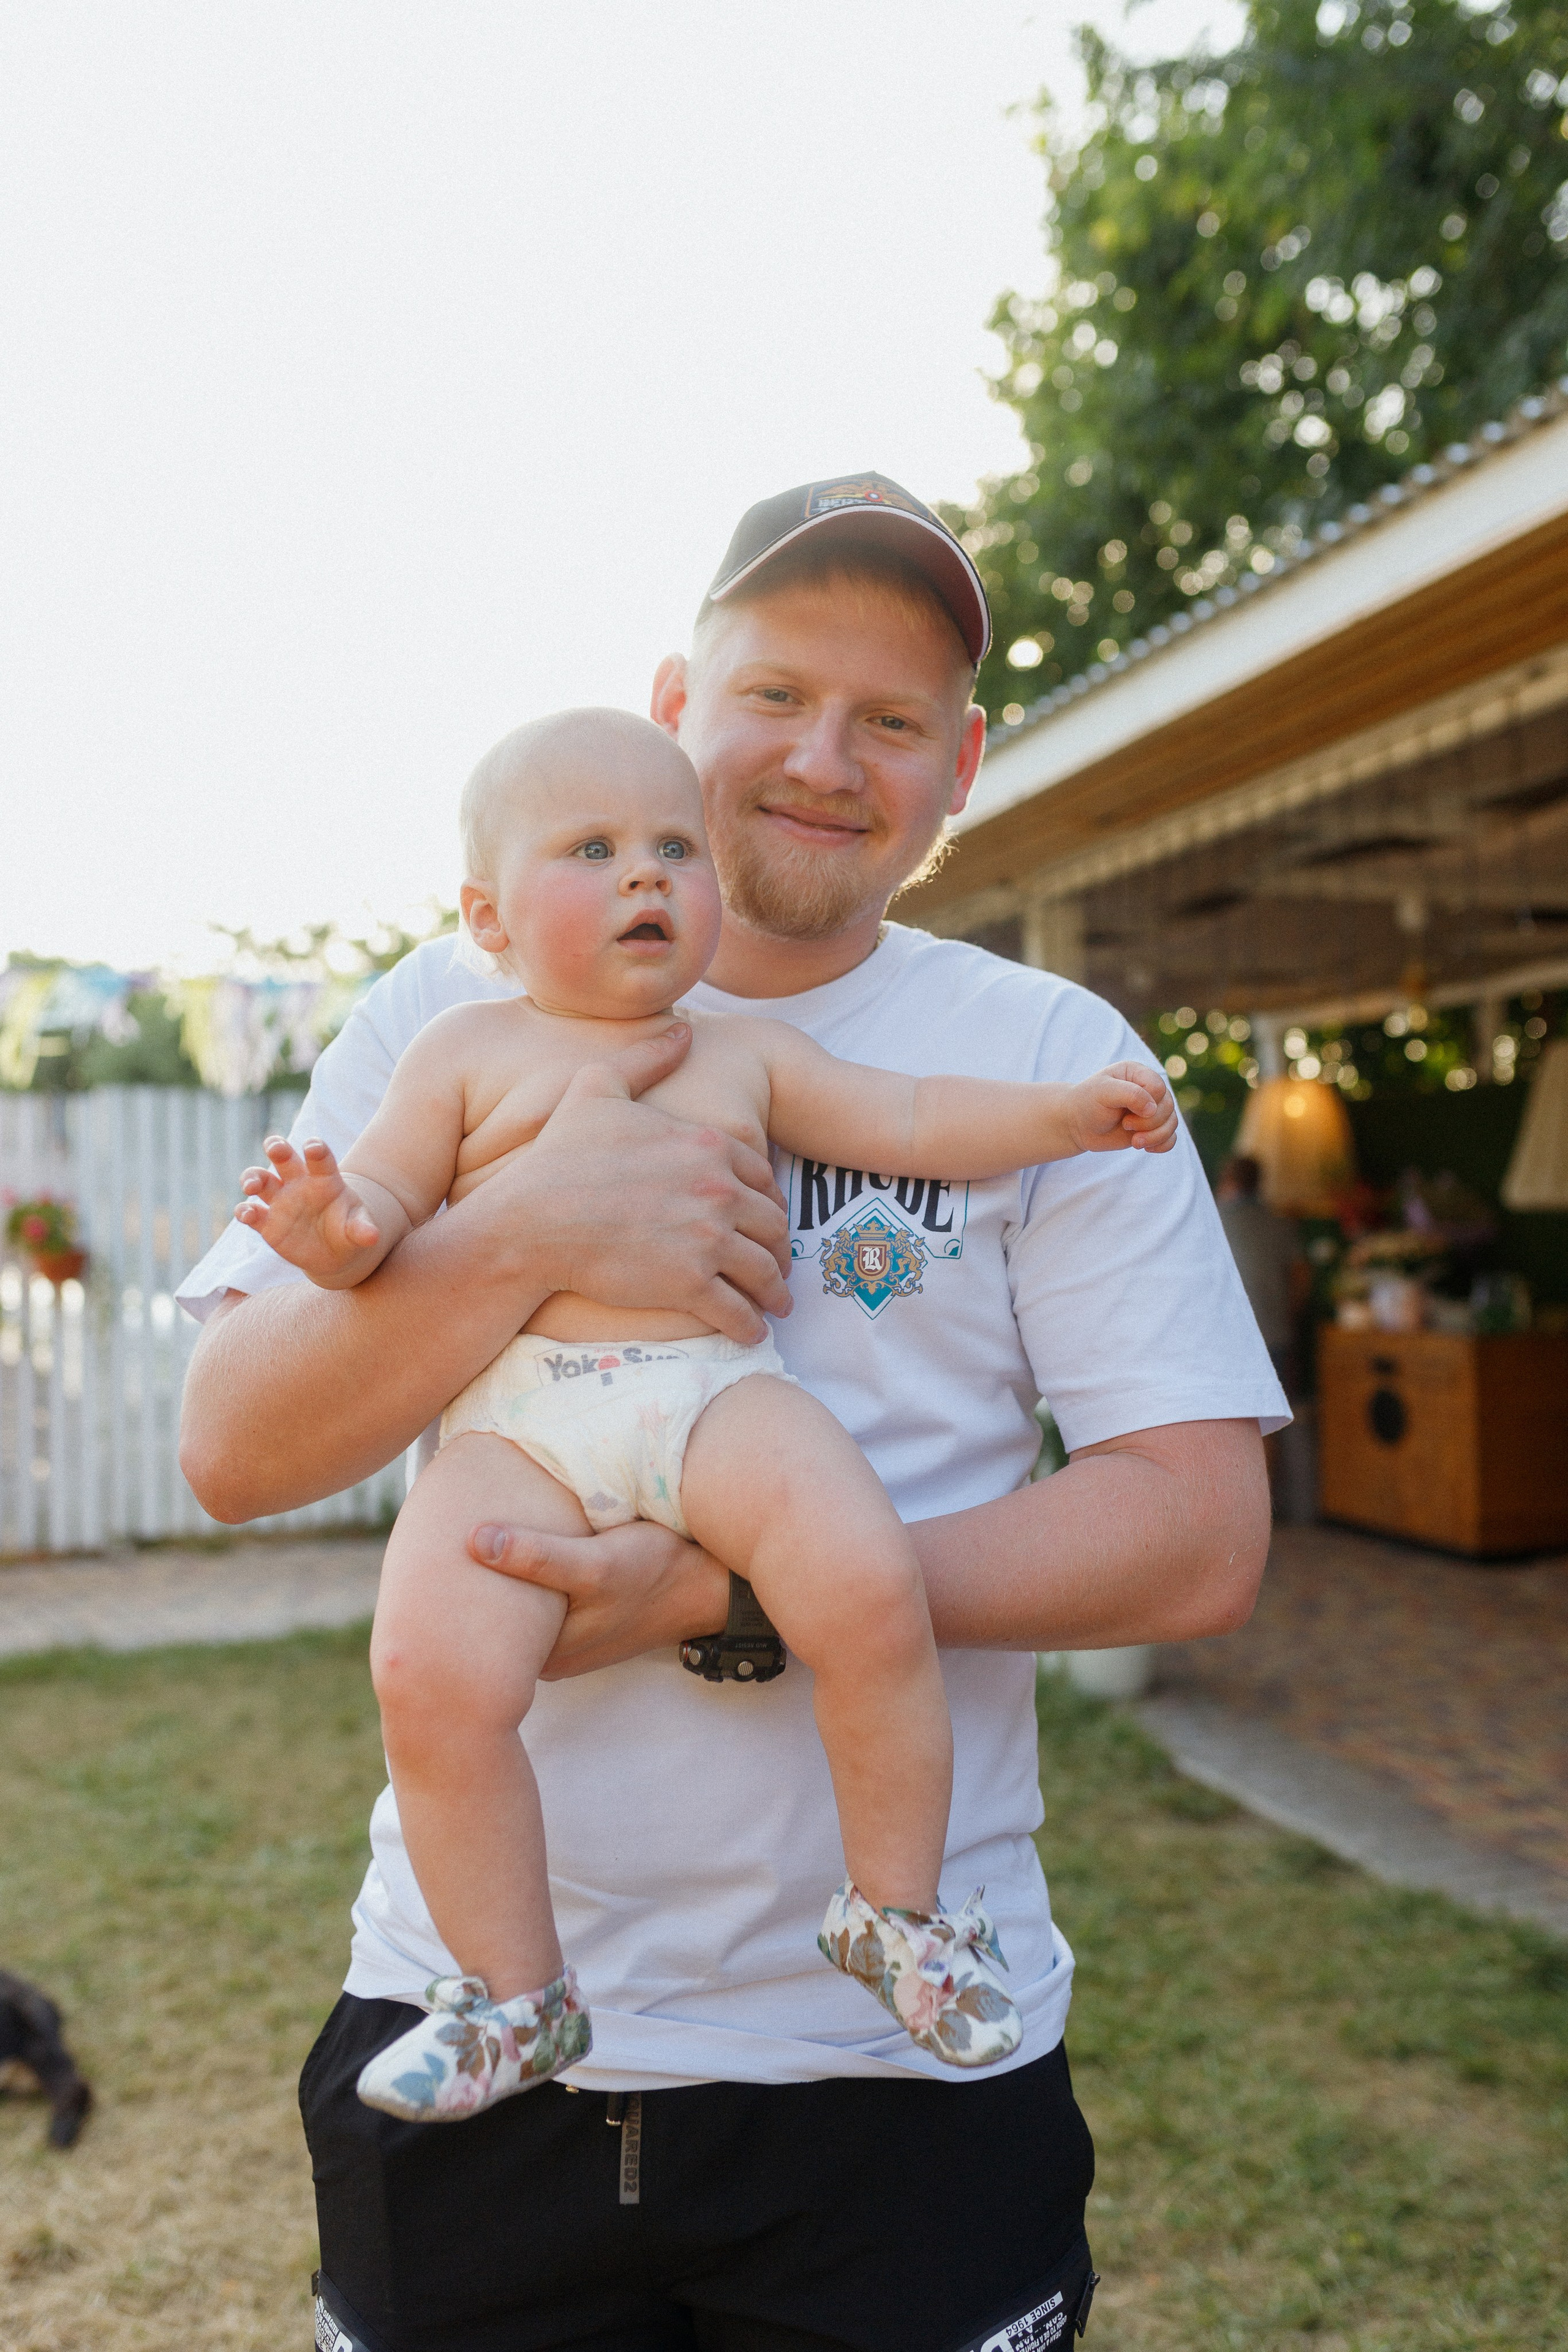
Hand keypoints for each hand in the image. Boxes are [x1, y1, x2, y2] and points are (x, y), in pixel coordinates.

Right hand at [234, 1136, 381, 1277]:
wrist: (334, 1254)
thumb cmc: (348, 1231)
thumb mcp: (358, 1230)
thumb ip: (362, 1229)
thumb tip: (372, 1236)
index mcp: (324, 1178)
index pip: (320, 1158)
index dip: (315, 1150)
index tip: (312, 1146)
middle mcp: (299, 1183)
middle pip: (284, 1157)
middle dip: (277, 1148)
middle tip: (275, 1147)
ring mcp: (281, 1201)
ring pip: (260, 1179)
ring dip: (252, 1177)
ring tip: (251, 1186)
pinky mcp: (267, 1222)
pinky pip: (251, 1213)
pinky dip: (245, 1211)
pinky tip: (247, 1214)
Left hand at [467, 1515, 729, 1677]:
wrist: (710, 1580)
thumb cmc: (655, 1571)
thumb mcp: (595, 1565)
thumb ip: (537, 1557)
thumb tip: (474, 1541)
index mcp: (548, 1657)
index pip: (483, 1636)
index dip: (456, 1600)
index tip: (430, 1561)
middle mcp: (553, 1655)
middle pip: (498, 1621)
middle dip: (473, 1587)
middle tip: (441, 1538)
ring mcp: (569, 1636)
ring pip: (518, 1607)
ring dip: (500, 1576)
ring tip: (470, 1532)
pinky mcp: (583, 1614)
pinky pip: (540, 1596)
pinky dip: (526, 1572)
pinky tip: (513, 1540)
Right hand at [513, 1024, 793, 1342]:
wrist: (530, 1223)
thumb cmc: (558, 1157)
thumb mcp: (596, 1087)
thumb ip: (646, 1058)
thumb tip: (683, 1030)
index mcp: (707, 1144)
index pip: (764, 1177)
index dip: (767, 1200)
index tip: (764, 1219)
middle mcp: (718, 1190)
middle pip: (772, 1224)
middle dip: (778, 1248)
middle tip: (777, 1266)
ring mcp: (708, 1238)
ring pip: (765, 1271)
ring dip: (775, 1292)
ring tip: (774, 1305)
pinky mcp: (691, 1284)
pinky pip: (740, 1313)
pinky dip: (752, 1326)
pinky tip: (752, 1332)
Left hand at [1071, 1062, 1178, 1154]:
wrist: (1077, 1125)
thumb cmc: (1087, 1103)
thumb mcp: (1103, 1092)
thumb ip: (1130, 1094)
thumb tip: (1152, 1108)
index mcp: (1138, 1073)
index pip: (1158, 1087)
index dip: (1147, 1103)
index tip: (1125, 1112)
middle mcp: (1149, 1089)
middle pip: (1168, 1106)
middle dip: (1148, 1122)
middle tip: (1125, 1125)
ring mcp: (1152, 1109)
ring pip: (1172, 1123)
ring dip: (1155, 1136)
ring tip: (1135, 1142)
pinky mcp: (1152, 1127)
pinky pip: (1171, 1137)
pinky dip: (1163, 1145)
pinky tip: (1147, 1148)